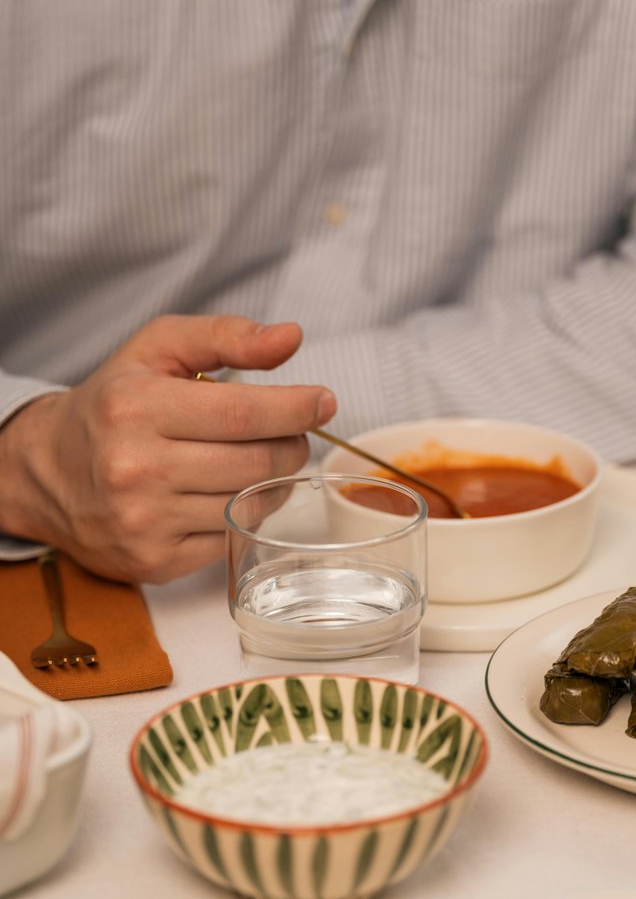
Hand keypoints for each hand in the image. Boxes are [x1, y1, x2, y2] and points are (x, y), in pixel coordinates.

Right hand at [0, 315, 335, 581]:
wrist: (48, 472)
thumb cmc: (113, 404)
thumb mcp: (157, 350)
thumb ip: (225, 336)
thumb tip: (290, 337)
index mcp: (136, 407)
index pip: (242, 413)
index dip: (295, 408)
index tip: (324, 402)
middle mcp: (135, 469)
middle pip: (255, 463)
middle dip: (292, 445)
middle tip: (294, 434)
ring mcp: (144, 522)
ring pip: (250, 504)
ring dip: (277, 481)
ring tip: (266, 459)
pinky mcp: (155, 562)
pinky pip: (231, 536)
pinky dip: (247, 513)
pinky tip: (234, 491)